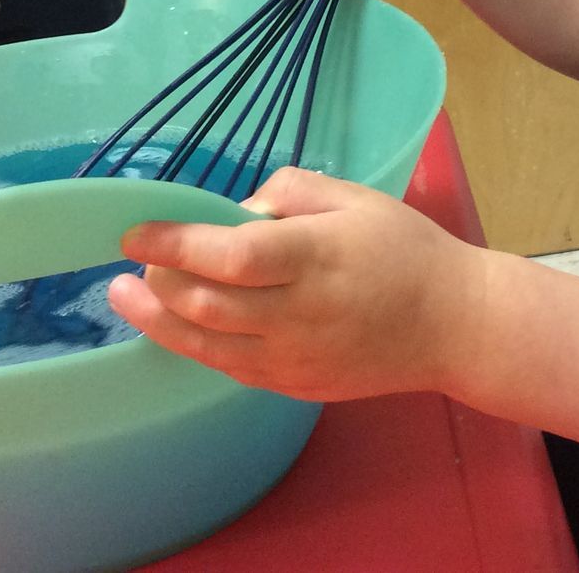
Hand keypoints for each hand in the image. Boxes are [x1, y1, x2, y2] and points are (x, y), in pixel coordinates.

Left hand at [107, 166, 482, 400]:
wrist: (453, 326)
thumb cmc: (405, 250)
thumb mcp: (355, 198)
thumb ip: (289, 191)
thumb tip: (233, 212)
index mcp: (316, 257)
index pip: (230, 255)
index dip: (175, 243)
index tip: (133, 230)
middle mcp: (300, 314)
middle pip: (208, 304)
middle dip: (159, 280)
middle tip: (137, 257)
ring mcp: (294, 359)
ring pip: (207, 346)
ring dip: (158, 320)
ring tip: (124, 296)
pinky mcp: (294, 386)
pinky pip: (230, 368)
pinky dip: (194, 344)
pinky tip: (174, 323)